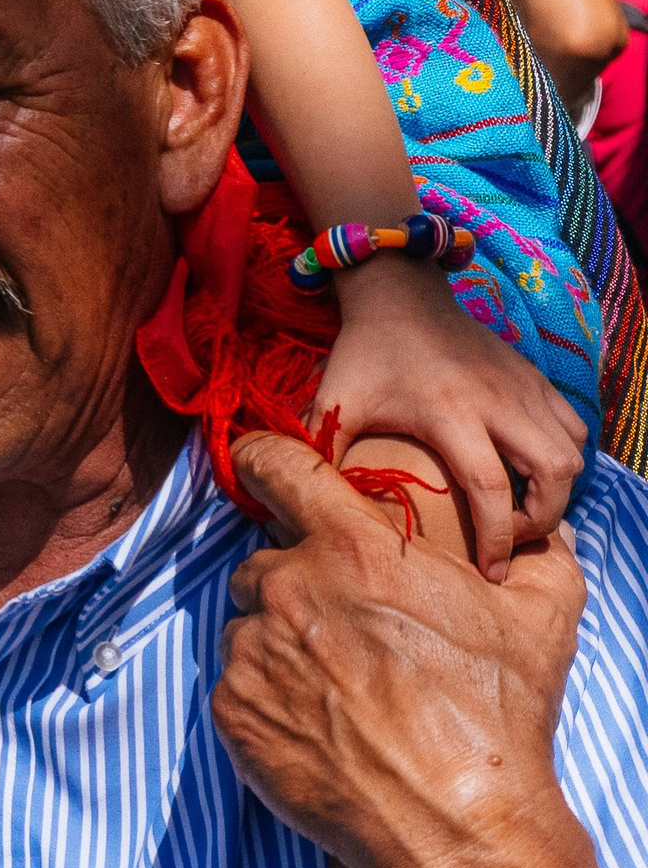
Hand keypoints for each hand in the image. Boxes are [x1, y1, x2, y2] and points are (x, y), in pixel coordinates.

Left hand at [215, 433, 601, 867]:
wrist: (457, 822)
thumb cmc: (496, 717)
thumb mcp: (538, 620)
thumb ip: (535, 557)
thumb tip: (544, 531)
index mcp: (350, 547)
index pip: (275, 463)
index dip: (265, 461)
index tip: (263, 470)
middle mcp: (288, 586)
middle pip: (264, 561)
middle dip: (294, 586)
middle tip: (344, 631)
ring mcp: (252, 647)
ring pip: (248, 625)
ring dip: (279, 644)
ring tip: (338, 687)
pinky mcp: (232, 705)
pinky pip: (236, 683)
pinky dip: (267, 698)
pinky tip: (317, 725)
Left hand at [316, 254, 586, 578]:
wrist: (397, 294)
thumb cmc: (364, 351)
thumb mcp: (337, 399)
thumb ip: (320, 448)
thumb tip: (293, 500)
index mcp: (449, 411)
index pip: (490, 487)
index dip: (497, 538)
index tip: (491, 573)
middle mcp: (497, 401)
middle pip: (553, 473)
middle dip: (542, 519)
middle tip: (514, 538)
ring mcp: (523, 387)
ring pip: (572, 451)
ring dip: (558, 489)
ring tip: (525, 509)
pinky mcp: (534, 378)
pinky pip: (573, 427)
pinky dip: (565, 456)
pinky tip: (533, 470)